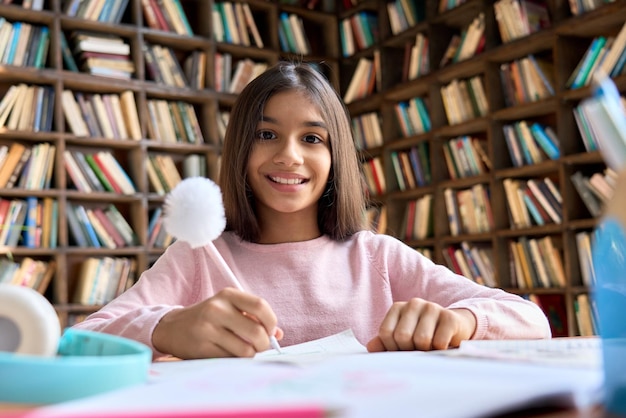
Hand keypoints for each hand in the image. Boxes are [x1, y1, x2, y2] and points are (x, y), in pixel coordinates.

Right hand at [152, 287, 282, 358]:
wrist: (173, 327)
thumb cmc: (210, 318)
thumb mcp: (230, 309)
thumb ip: (254, 318)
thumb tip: (279, 335)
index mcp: (228, 295)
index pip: (260, 306)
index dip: (271, 321)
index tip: (270, 330)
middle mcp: (217, 309)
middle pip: (256, 331)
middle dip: (264, 343)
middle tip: (260, 346)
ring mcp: (208, 328)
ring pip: (245, 350)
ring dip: (250, 354)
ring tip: (244, 350)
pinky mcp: (202, 348)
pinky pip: (231, 359)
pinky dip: (236, 360)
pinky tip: (229, 353)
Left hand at [366, 298, 475, 351]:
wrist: (455, 329)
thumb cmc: (424, 336)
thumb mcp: (403, 338)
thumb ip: (385, 343)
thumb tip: (371, 348)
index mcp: (398, 308)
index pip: (385, 333)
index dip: (392, 348)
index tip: (402, 350)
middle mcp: (414, 304)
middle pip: (402, 336)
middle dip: (409, 350)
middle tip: (418, 350)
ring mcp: (432, 308)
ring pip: (421, 340)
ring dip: (426, 351)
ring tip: (430, 347)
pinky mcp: (449, 317)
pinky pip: (439, 342)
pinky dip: (440, 350)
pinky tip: (443, 345)